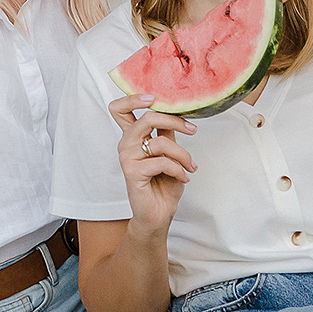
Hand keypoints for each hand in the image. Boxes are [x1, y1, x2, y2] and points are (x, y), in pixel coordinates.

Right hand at [109, 94, 195, 233]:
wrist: (159, 213)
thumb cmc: (163, 184)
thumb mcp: (169, 153)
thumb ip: (166, 133)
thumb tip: (174, 112)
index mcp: (132, 137)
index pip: (120, 109)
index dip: (133, 98)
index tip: (155, 98)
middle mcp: (126, 144)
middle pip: (147, 117)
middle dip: (174, 121)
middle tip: (192, 130)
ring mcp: (127, 158)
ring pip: (161, 142)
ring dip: (183, 155)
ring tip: (191, 166)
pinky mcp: (132, 172)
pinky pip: (162, 162)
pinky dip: (179, 170)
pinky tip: (184, 178)